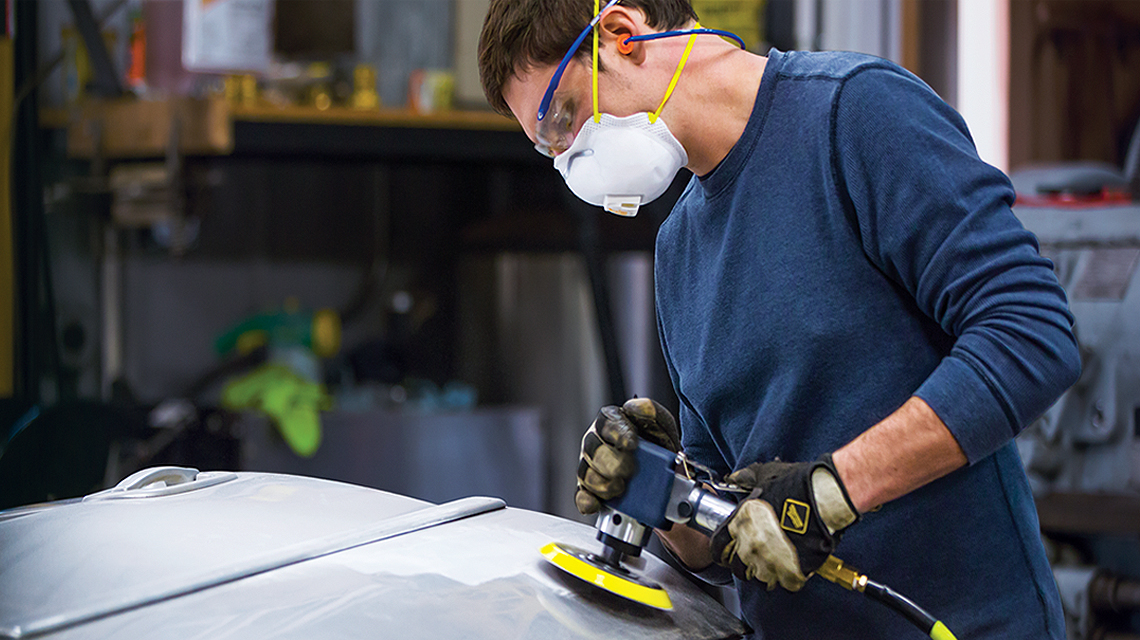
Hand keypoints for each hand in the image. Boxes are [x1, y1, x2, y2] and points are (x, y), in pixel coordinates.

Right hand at [575, 397, 680, 514]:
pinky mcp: (590, 489)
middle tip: (629, 470)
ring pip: (586, 473)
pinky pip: (581, 495)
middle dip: (612, 462)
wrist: (665, 474)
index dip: (618, 433)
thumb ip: (651, 412)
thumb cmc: (658, 445)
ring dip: (603, 483)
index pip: (607, 422)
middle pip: (594, 449)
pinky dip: (587, 501)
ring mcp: (590, 466)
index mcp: (611, 422)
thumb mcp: (661, 425)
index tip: (631, 444)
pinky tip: (596, 503)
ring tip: (620, 488)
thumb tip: (636, 407)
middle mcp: (596, 442)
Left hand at [709, 454, 858, 590]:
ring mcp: (771, 562)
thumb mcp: (765, 475)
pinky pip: (784, 584)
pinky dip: (787, 578)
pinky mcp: (793, 572)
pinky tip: (791, 567)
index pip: (717, 548)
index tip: (726, 550)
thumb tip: (735, 478)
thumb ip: (745, 478)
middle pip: (737, 568)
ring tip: (773, 563)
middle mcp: (751, 547)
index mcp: (740, 525)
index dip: (721, 550)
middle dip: (742, 564)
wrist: (825, 498)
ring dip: (763, 573)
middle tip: (753, 557)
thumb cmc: (797, 485)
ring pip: (759, 580)